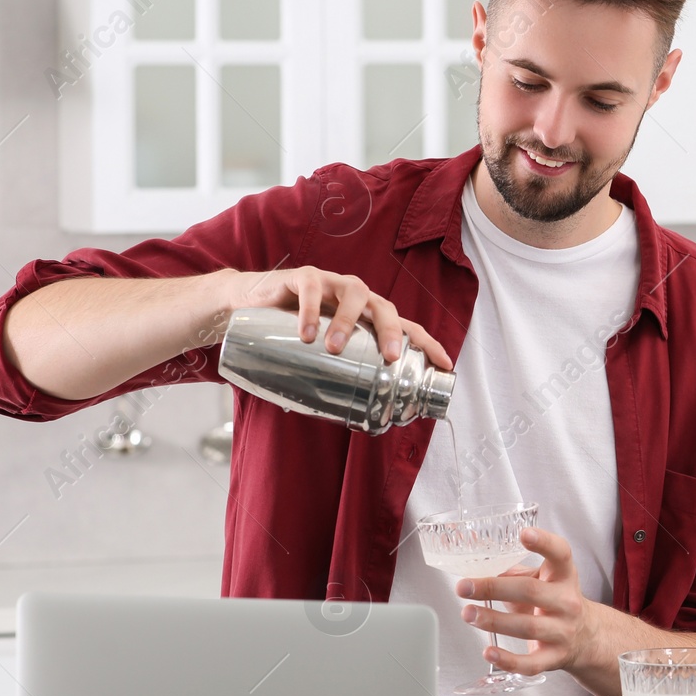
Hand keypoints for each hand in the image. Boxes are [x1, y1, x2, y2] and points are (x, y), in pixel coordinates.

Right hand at [223, 265, 452, 367]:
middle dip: (393, 332)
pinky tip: (306, 332)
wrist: (250, 305)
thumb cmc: (293, 331)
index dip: (426, 343)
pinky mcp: (303, 277)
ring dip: (347, 321)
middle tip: (390, 358)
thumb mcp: (321, 352)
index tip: (445, 364)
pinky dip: (311, 309)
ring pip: (353, 293)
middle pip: (385, 307)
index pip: (406, 326)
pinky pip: (312, 288)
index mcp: (366, 316)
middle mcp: (356, 297)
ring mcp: (331, 283)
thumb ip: (336, 374)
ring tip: (333, 347)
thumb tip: (349, 419)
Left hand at [454, 527, 600, 675]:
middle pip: (531, 591)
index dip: (544, 542)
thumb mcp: (543, 579)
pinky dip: (508, 660)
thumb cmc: (555, 601)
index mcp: (564, 575)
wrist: (586, 637)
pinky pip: (531, 663)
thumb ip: (513, 571)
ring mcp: (563, 631)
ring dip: (493, 621)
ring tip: (468, 613)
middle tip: (464, 586)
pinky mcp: (555, 657)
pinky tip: (488, 652)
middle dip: (493, 588)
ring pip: (527, 627)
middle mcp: (567, 601)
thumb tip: (474, 565)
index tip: (524, 534)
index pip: (560, 553)